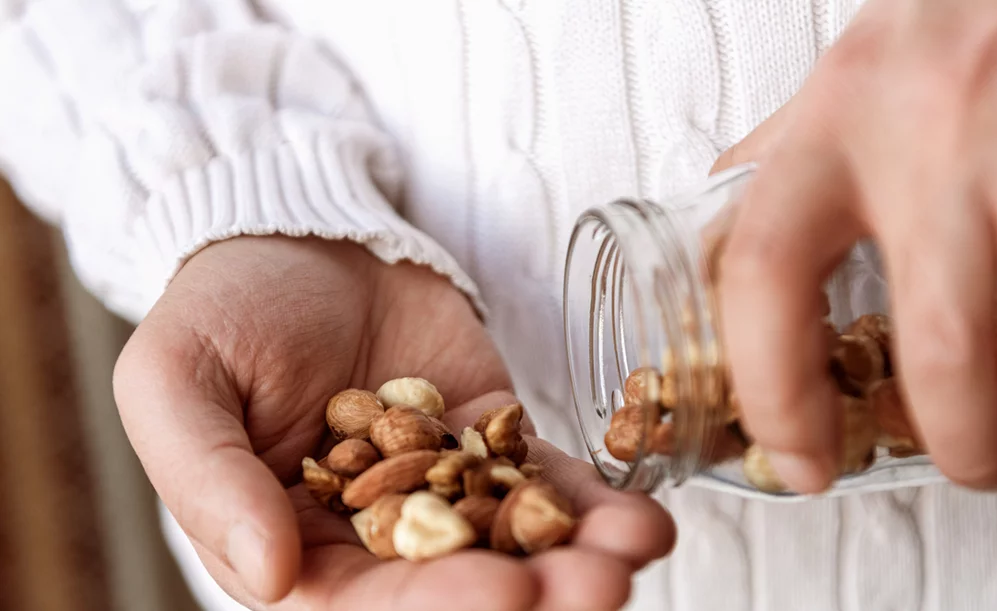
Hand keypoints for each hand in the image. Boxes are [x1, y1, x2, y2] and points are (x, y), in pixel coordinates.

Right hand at [113, 236, 674, 609]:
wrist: (299, 233)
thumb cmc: (221, 307)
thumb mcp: (175, 381)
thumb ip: (204, 480)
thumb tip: (270, 578)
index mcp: (292, 541)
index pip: (365, 602)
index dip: (435, 608)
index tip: (503, 595)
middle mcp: (374, 531)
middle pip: (457, 583)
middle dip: (531, 592)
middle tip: (597, 588)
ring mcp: (442, 483)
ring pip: (512, 538)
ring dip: (577, 555)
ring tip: (633, 553)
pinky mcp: (492, 434)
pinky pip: (543, 477)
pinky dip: (592, 502)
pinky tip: (643, 516)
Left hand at [708, 0, 996, 493]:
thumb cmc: (965, 22)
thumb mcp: (853, 81)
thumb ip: (786, 169)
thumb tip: (715, 262)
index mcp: (839, 116)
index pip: (764, 272)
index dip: (773, 393)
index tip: (801, 456)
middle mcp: (936, 130)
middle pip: (935, 352)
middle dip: (962, 446)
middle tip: (973, 459)